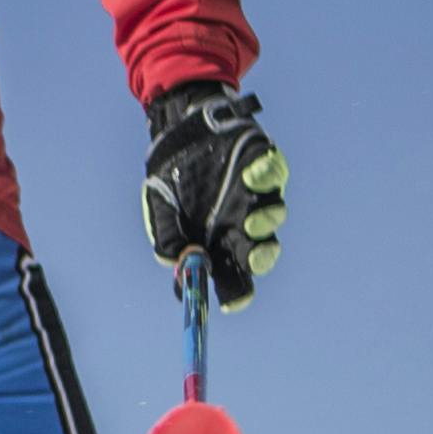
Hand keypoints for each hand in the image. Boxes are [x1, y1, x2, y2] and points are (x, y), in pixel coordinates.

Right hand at [142, 78, 283, 305]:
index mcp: (216, 242)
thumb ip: (165, 238)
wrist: (178, 131)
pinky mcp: (265, 167)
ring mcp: (255, 197)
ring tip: (250, 219)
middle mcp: (240, 224)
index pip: (231, 276)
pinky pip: (274, 176)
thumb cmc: (170, 175)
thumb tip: (181, 263)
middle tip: (251, 255)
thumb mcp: (158, 208)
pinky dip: (266, 178)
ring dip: (265, 222)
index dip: (235, 292)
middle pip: (260, 253)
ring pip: (274, 217)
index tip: (232, 302)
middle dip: (259, 258)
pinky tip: (249, 176)